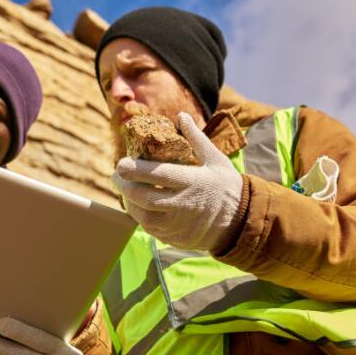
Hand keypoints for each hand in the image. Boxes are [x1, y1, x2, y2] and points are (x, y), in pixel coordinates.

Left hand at [112, 112, 243, 250]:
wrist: (240, 223)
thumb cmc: (226, 186)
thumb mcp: (216, 160)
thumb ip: (196, 138)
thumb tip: (181, 116)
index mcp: (194, 182)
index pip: (159, 175)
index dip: (136, 170)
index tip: (121, 163)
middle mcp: (184, 205)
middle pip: (145, 197)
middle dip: (124, 186)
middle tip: (116, 176)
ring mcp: (178, 225)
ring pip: (143, 216)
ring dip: (129, 202)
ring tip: (124, 189)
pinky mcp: (174, 238)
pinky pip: (150, 228)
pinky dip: (139, 216)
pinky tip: (136, 204)